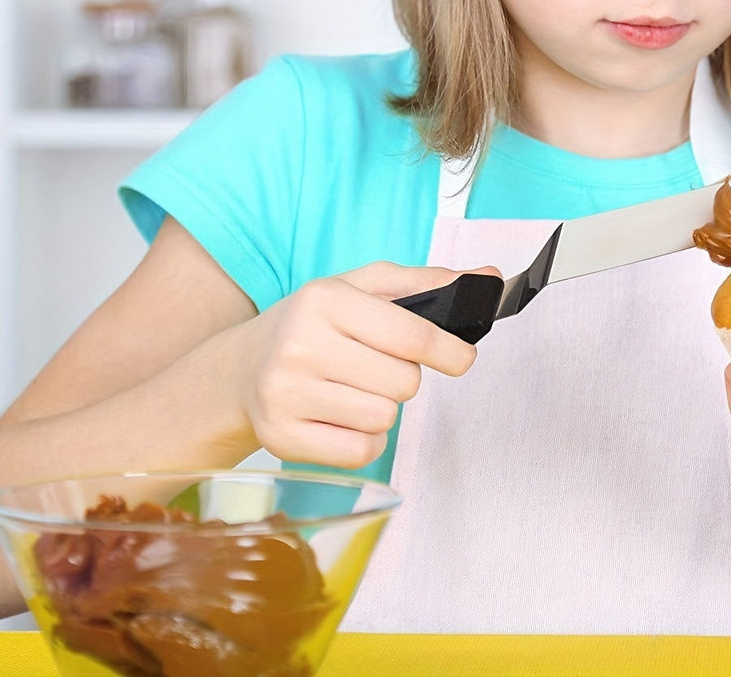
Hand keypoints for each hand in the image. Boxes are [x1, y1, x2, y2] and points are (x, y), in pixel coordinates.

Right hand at [233, 263, 498, 469]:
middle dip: (403, 377)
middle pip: (403, 383)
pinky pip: (360, 452)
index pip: (412, 335)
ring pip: (383, 419)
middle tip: (377, 366)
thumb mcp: (364, 286)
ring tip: (355, 389)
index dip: (451, 351)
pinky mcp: (281, 439)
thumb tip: (488, 277)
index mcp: (326, 300)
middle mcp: (301, 346)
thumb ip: (428, 282)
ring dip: (382, 408)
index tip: (462, 359)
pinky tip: (342, 416)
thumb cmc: (317, 323)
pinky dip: (364, 440)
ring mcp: (287, 395)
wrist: (241, 367)